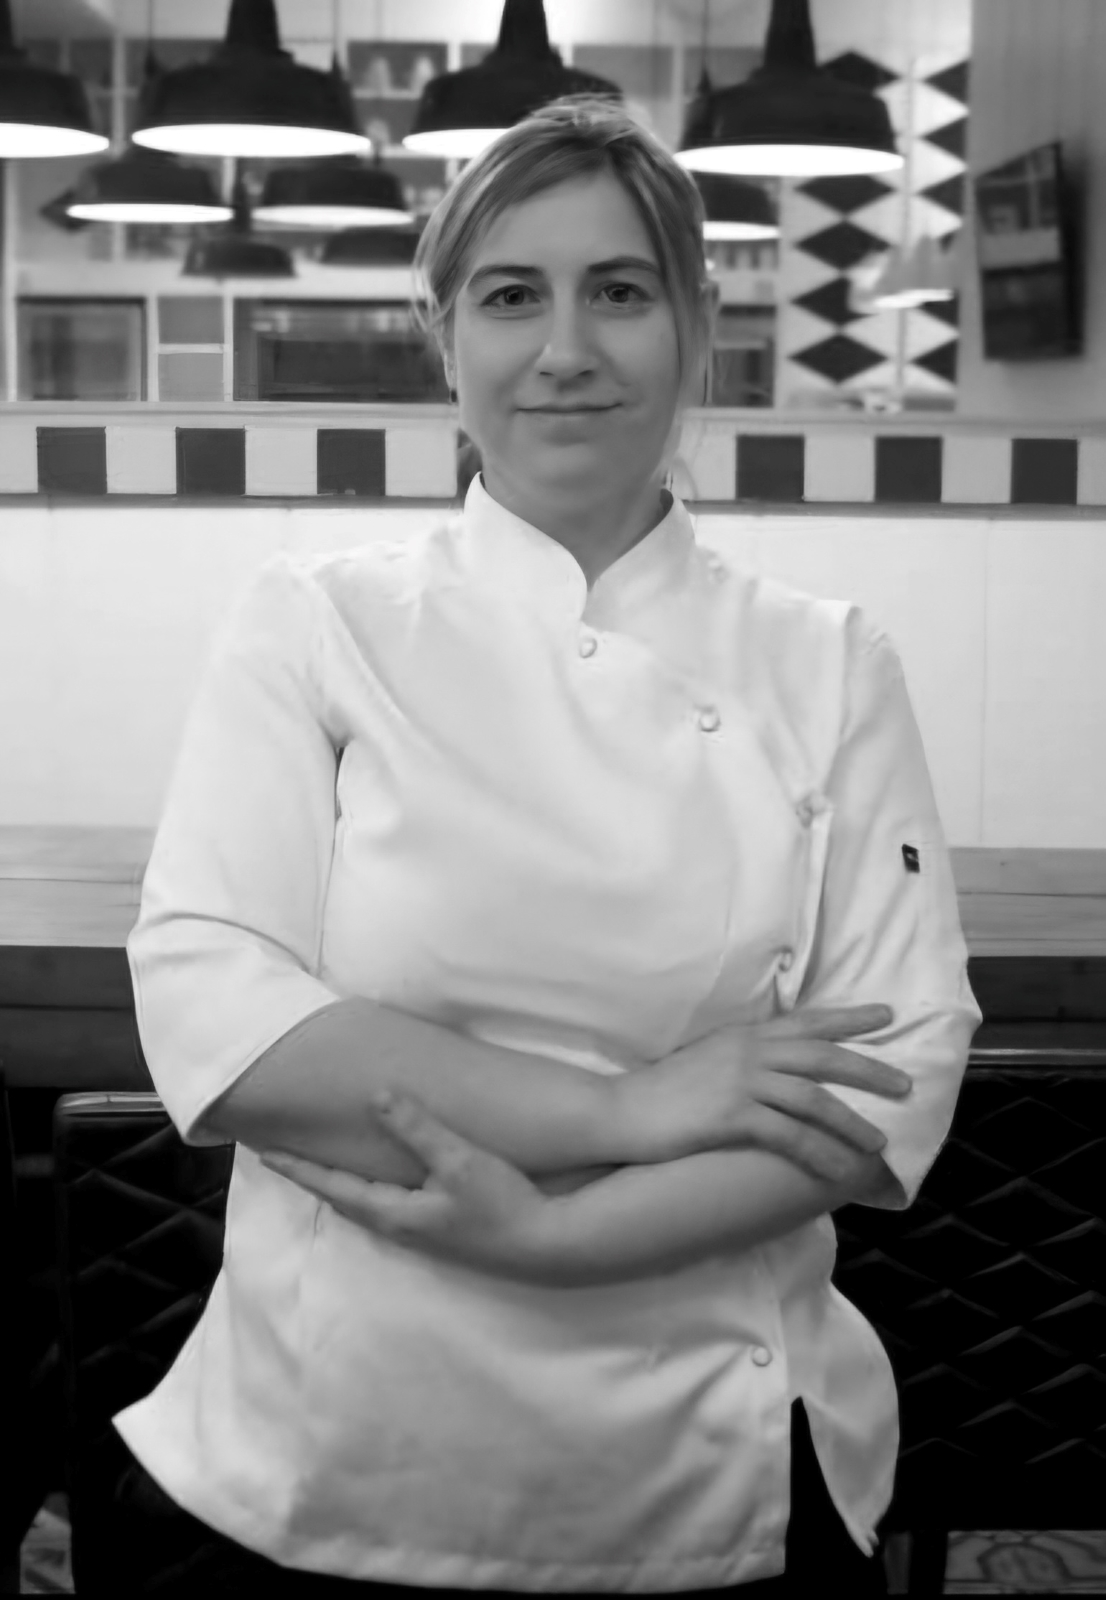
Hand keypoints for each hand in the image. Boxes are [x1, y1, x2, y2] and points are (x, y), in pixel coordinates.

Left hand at [259, 1089, 558, 1283]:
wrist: (547, 1245)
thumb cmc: (500, 1203)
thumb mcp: (457, 1158)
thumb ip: (416, 1128)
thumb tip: (377, 1096)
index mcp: (394, 1214)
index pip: (334, 1188)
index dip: (301, 1169)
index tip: (267, 1153)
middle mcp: (400, 1230)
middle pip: (345, 1202)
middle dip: (315, 1179)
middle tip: (288, 1159)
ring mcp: (423, 1237)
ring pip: (368, 1209)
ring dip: (342, 1187)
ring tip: (326, 1168)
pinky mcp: (443, 1235)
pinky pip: (390, 1211)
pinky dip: (371, 1193)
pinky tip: (384, 1184)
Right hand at [613, 1004, 910, 1181]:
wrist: (621, 1110)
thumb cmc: (663, 1091)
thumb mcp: (707, 1058)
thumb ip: (743, 1057)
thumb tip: (777, 1067)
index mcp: (744, 1036)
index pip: (806, 1021)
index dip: (848, 1018)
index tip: (885, 1015)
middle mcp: (749, 1052)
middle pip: (822, 1056)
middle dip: (868, 1069)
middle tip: (904, 1085)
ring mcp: (741, 1082)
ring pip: (813, 1098)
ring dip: (852, 1122)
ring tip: (879, 1143)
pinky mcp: (732, 1116)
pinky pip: (788, 1136)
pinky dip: (819, 1154)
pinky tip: (839, 1171)